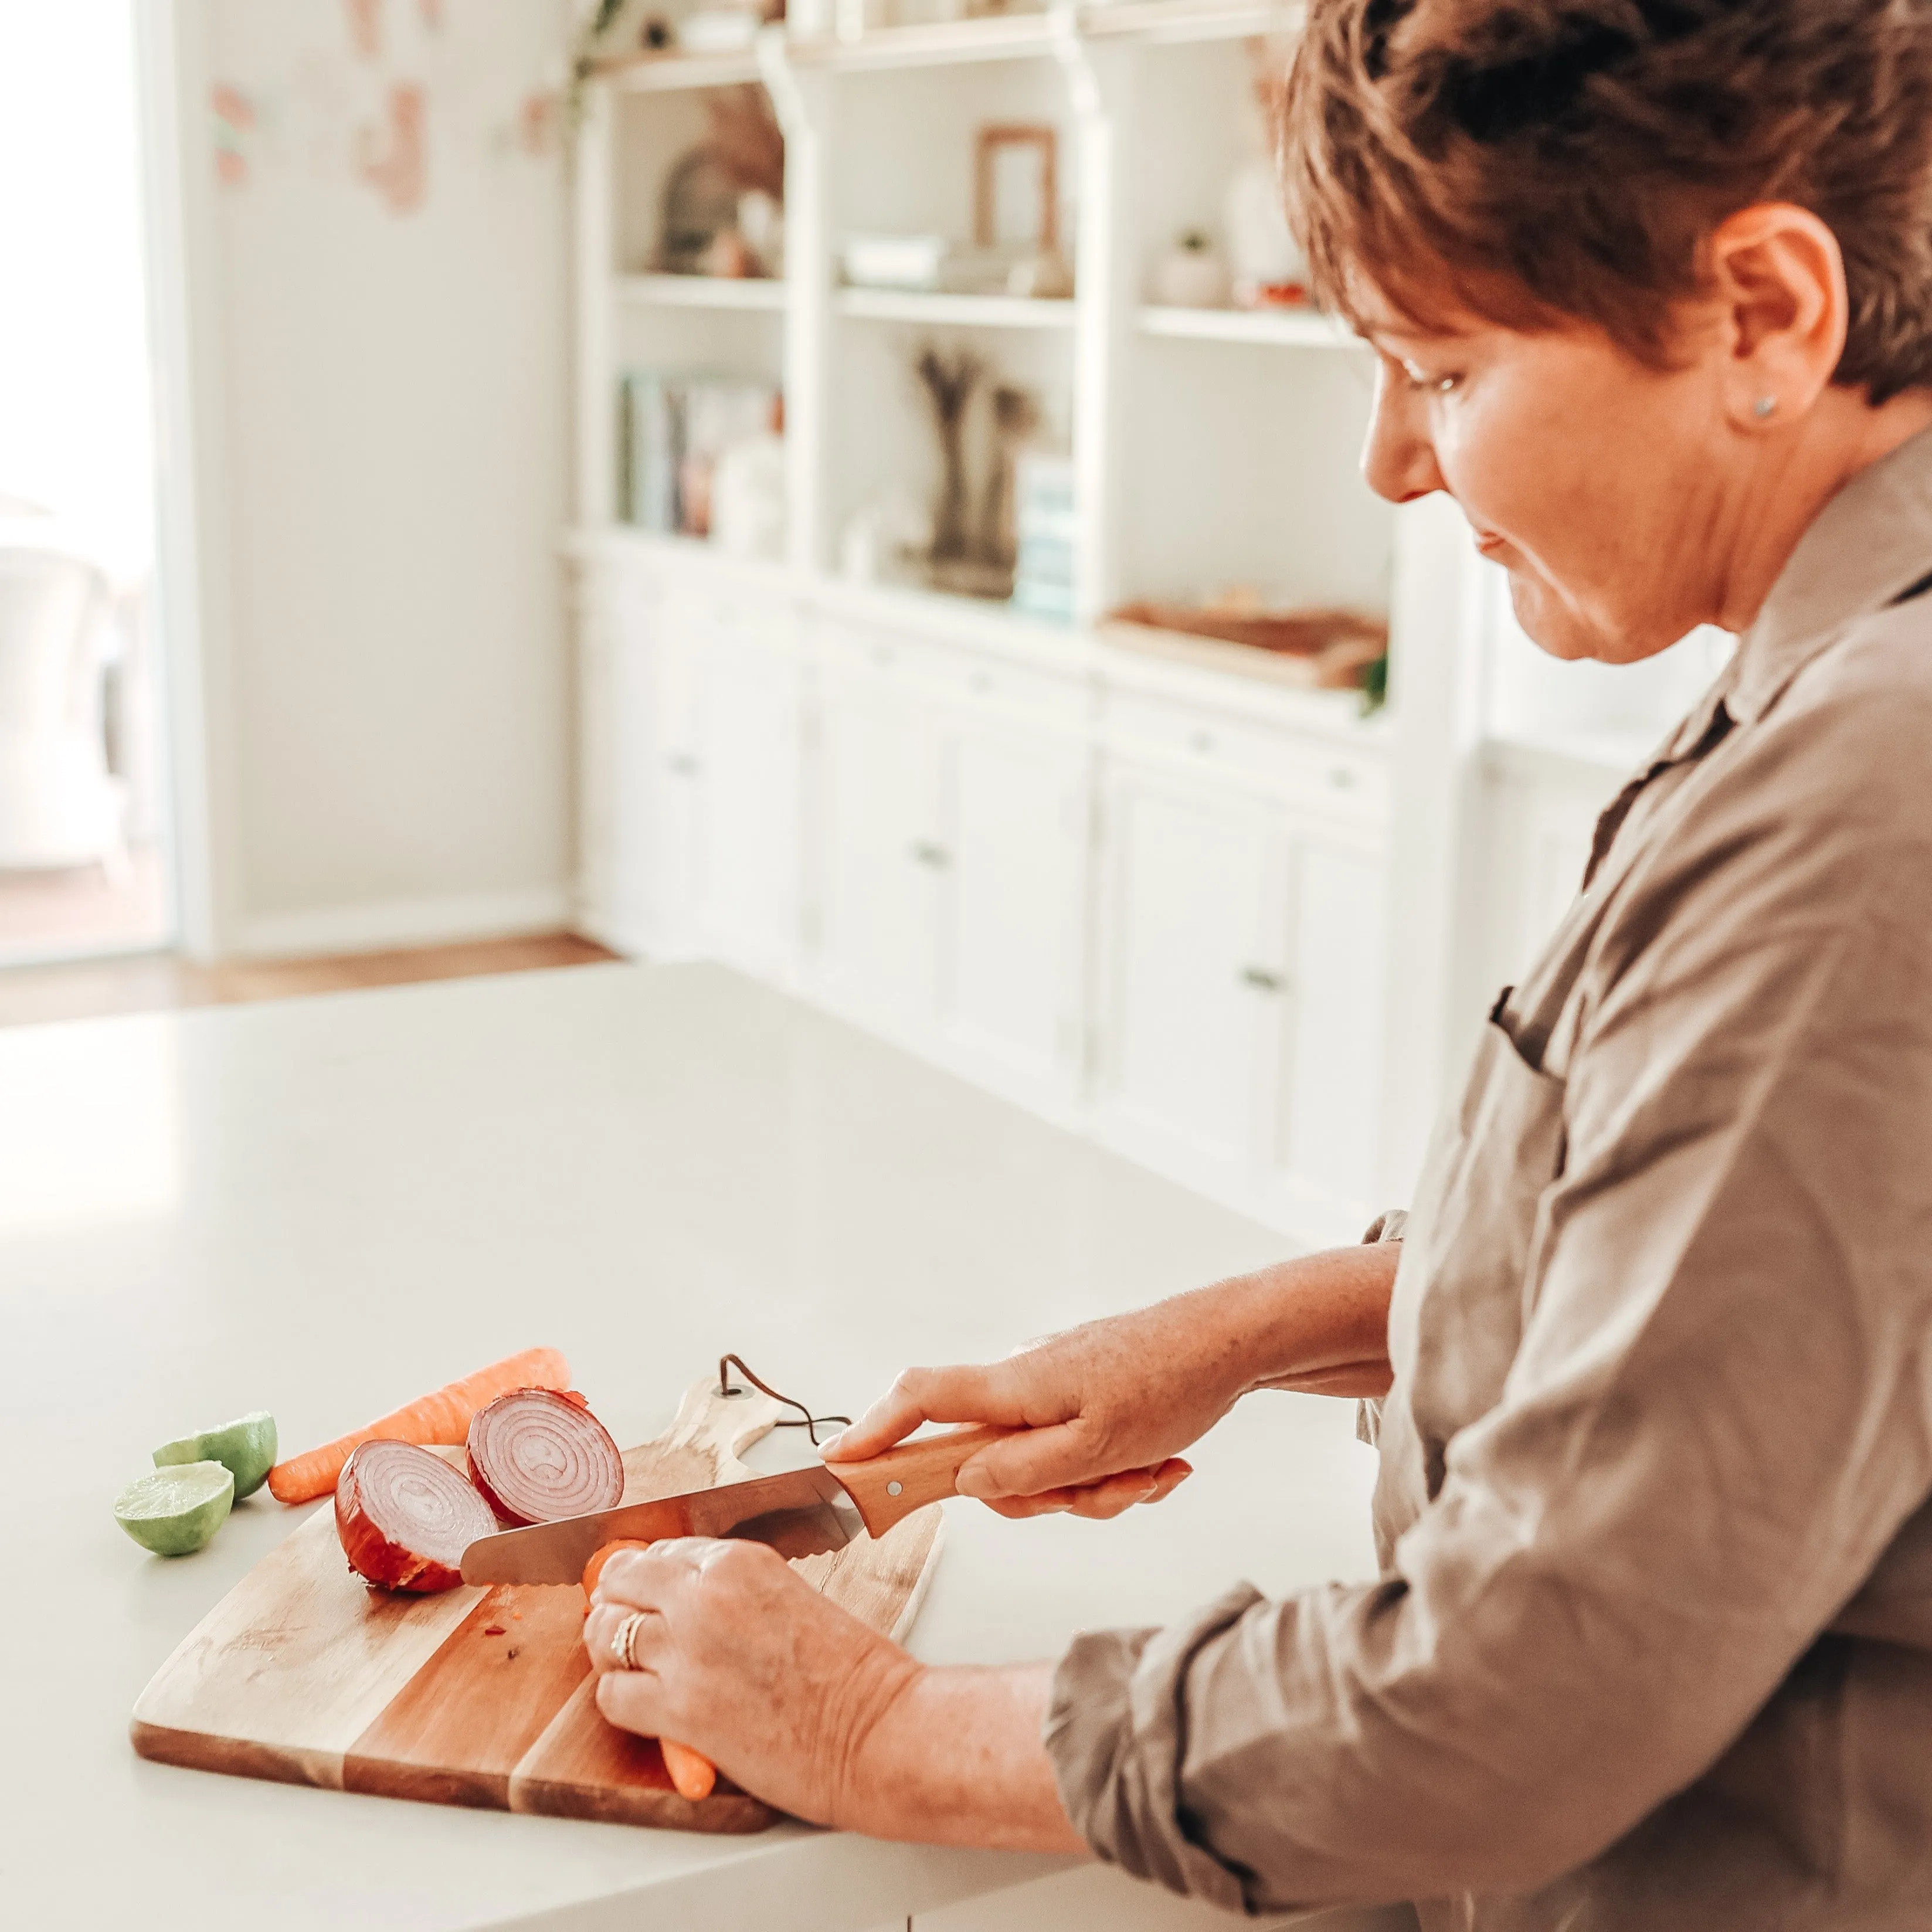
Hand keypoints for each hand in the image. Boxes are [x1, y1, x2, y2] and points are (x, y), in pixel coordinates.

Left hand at [585, 1540, 917, 1825]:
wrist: (880, 1732)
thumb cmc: (853, 1675)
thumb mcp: (790, 1598)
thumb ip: (735, 1594)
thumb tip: (686, 1606)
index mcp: (740, 1561)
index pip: (661, 1551)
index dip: (649, 1580)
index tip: (649, 1600)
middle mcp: (706, 1594)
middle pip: (620, 1580)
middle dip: (618, 1604)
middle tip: (628, 1632)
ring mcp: (689, 1649)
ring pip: (605, 1633)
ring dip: (612, 1651)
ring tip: (631, 1670)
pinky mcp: (680, 1709)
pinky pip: (612, 1694)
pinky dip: (620, 1700)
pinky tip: (646, 1709)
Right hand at [824, 1299, 1250, 1518]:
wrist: (1233, 1342)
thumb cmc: (1171, 1385)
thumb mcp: (1098, 1449)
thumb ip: (1024, 1472)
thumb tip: (965, 1481)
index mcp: (1017, 1386)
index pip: (923, 1398)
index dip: (874, 1429)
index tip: (838, 1461)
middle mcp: (1023, 1380)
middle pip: (993, 1460)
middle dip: (1053, 1495)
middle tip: (1117, 1489)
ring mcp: (1052, 1385)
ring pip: (1043, 1465)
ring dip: (1098, 1487)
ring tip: (1155, 1471)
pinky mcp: (1081, 1391)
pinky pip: (1075, 1450)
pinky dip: (1115, 1468)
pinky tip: (1163, 1464)